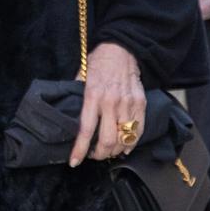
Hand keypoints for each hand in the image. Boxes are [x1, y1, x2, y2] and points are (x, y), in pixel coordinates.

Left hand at [72, 42, 145, 166]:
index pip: (85, 130)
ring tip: (108, 152)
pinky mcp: (141, 103)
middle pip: (107, 140)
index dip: (80, 150)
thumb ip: (77, 96)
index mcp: (93, 96)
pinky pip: (138, 130)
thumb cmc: (99, 62)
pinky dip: (132, 143)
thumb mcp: (81, 77)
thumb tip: (69, 114)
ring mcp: (128, 104)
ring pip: (123, 138)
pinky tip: (125, 148)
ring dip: (115, 151)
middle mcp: (111, 102)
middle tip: (94, 156)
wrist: (122, 48)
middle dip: (99, 155)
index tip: (75, 162)